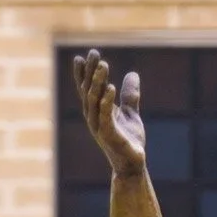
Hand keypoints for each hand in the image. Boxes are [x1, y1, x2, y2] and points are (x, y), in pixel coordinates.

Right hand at [73, 49, 145, 177]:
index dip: (84, 73)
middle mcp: (93, 117)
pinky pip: (105, 115)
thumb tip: (132, 73)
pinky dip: (107, 101)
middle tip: (94, 53)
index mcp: (96, 111)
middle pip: (88, 90)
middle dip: (90, 71)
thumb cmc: (128, 139)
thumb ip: (129, 95)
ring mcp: (99, 126)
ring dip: (98, 82)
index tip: (84, 56)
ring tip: (104, 65)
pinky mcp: (109, 135)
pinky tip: (112, 87)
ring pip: (94, 100)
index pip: (87, 88)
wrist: (132, 163)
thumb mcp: (130, 113)